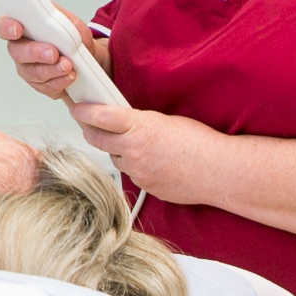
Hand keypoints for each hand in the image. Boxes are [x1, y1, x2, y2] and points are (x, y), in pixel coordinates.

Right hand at [0, 10, 106, 100]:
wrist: (87, 54)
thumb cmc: (73, 35)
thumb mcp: (68, 19)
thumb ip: (57, 17)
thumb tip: (51, 21)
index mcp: (22, 28)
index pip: (3, 26)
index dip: (7, 28)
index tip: (17, 29)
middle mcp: (20, 49)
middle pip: (17, 52)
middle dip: (35, 53)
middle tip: (52, 53)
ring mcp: (28, 68)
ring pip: (32, 72)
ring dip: (52, 70)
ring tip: (67, 66)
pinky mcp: (40, 85)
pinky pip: (45, 87)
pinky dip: (59, 81)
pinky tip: (68, 76)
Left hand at [67, 101, 220, 195]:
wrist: (219, 171)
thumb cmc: (200, 143)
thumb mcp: (167, 121)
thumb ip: (142, 123)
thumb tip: (127, 124)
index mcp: (139, 127)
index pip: (100, 117)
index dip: (83, 112)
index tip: (76, 109)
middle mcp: (133, 150)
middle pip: (96, 140)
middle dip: (91, 132)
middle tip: (90, 126)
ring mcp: (137, 171)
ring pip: (116, 159)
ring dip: (119, 152)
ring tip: (137, 146)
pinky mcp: (145, 186)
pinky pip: (132, 174)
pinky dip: (137, 168)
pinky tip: (154, 163)